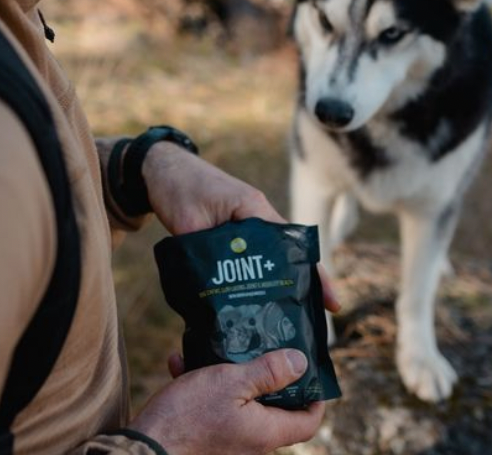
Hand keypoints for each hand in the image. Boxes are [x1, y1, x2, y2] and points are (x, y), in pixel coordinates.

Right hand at [128, 349, 324, 454]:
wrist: (144, 448)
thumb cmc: (188, 417)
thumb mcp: (231, 383)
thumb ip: (268, 373)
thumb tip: (301, 363)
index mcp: (265, 432)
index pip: (308, 421)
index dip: (315, 397)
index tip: (309, 370)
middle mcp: (251, 441)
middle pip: (274, 408)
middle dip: (267, 375)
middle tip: (261, 346)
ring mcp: (227, 440)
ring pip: (239, 402)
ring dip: (228, 374)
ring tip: (214, 348)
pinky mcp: (204, 436)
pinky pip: (210, 407)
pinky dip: (200, 384)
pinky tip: (180, 361)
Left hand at [142, 143, 339, 313]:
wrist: (160, 168)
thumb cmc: (177, 187)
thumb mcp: (188, 222)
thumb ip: (204, 254)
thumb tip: (216, 294)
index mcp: (254, 209)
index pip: (292, 245)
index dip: (313, 275)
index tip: (331, 302)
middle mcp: (256, 216)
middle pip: (289, 255)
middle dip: (305, 286)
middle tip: (317, 323)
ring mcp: (244, 223)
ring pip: (270, 259)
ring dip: (281, 285)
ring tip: (292, 320)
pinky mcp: (231, 231)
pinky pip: (251, 257)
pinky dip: (257, 277)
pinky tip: (256, 302)